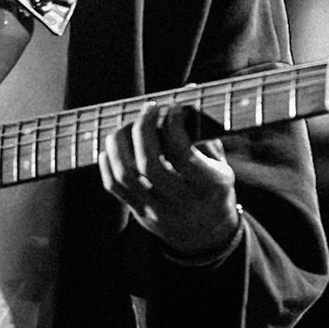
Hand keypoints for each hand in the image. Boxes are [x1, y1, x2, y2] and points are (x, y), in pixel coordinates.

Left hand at [98, 103, 240, 259]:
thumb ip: (203, 132)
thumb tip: (188, 91)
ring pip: (126, 176)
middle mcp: (183, 203)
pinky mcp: (139, 214)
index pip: (184, 157)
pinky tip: (115, 144)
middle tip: (149, 108)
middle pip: (150, 166)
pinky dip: (108, 161)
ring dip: (121, 143)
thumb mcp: (220, 164)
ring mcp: (158, 211)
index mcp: (211, 187)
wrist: (207, 235)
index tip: (173, 106)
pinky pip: (113, 187)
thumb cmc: (214, 187)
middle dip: (144, 130)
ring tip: (128, 124)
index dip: (174, 127)